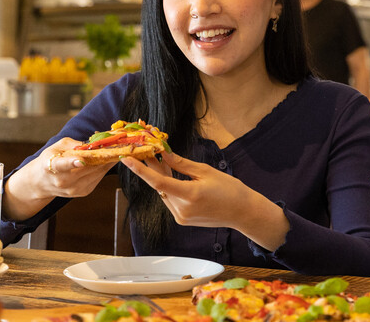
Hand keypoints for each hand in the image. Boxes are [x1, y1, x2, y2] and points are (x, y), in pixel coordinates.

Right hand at [3, 137, 114, 219]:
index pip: (62, 165)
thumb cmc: (50, 159)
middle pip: (88, 168)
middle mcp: (63, 181)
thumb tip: (94, 143)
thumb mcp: (57, 147)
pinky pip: (98, 178)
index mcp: (53, 167)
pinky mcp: (83, 192)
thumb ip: (74, 144)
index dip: (72, 163)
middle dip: (102, 156)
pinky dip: (103, 168)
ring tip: (114, 151)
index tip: (81, 160)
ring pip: (97, 173)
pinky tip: (106, 160)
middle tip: (114, 145)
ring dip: (106, 162)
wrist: (42, 182)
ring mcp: (74, 189)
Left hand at [120, 152, 289, 249]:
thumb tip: (163, 153)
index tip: (127, 159)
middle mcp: (182, 209)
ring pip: (164, 193)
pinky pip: (171, 200)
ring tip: (159, 159)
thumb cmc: (229, 189)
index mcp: (189, 195)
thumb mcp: (205, 171)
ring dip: (161, 177)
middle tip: (146, 150)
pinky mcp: (182, 220)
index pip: (158, 182)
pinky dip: (169, 188)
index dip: (140, 170)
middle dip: (153, 168)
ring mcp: (181, 217)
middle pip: (160, 186)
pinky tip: (170, 175)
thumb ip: (181, 164)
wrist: (243, 212)